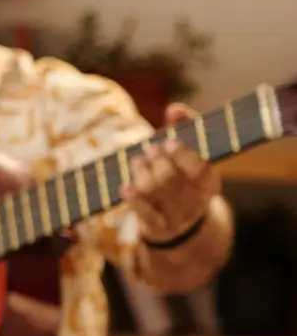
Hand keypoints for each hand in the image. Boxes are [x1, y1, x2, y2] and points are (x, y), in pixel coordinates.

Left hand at [122, 104, 217, 245]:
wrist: (183, 224)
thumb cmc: (184, 177)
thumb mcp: (190, 156)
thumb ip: (184, 128)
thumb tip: (175, 108)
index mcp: (209, 182)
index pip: (200, 169)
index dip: (184, 155)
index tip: (169, 142)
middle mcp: (196, 201)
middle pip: (171, 178)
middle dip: (157, 161)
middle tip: (151, 148)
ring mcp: (176, 216)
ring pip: (154, 191)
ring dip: (142, 172)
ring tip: (138, 160)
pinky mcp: (158, 227)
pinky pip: (144, 213)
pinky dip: (134, 198)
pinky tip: (126, 185)